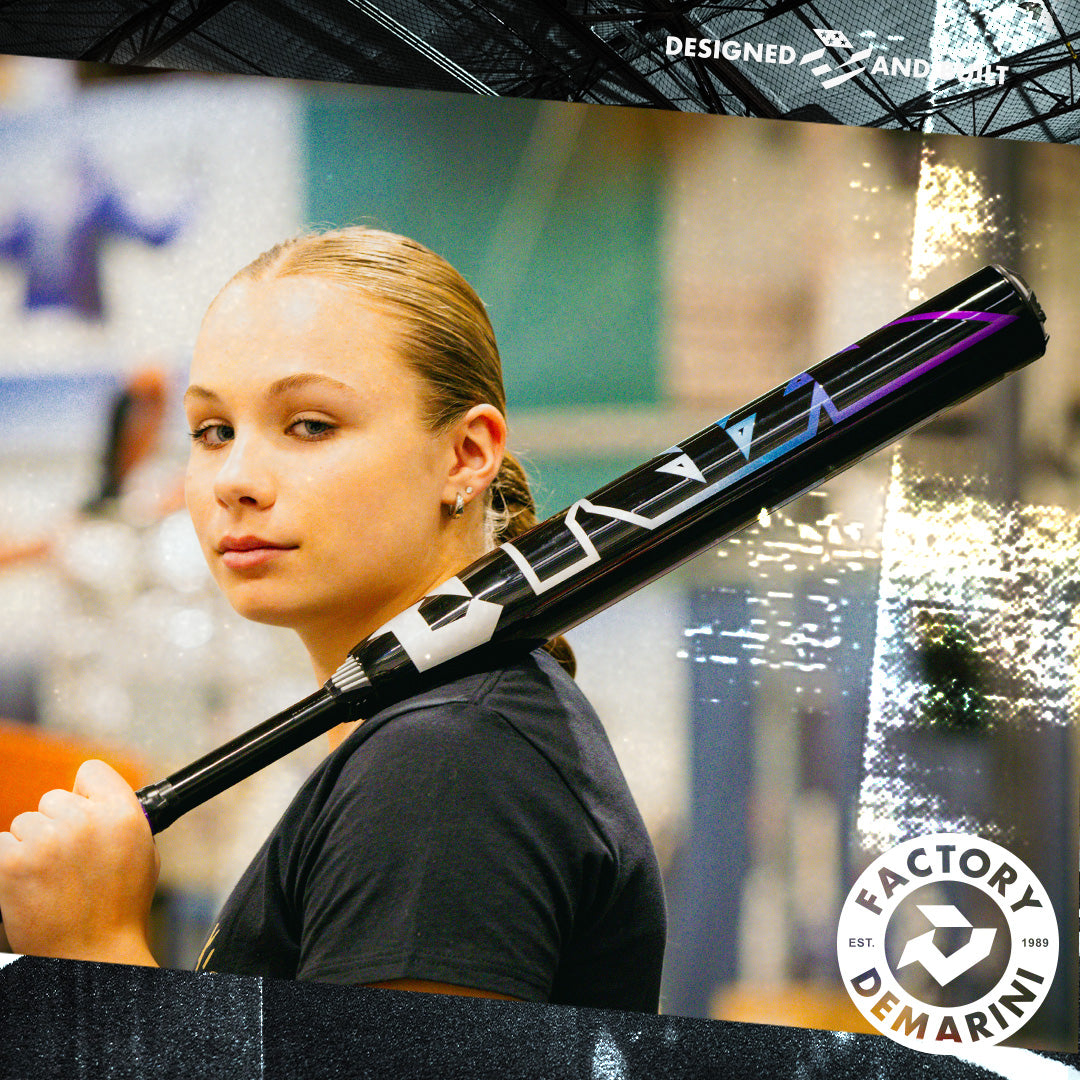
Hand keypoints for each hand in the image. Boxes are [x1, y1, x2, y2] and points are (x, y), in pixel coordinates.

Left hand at [0, 760, 158, 965]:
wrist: (92, 956)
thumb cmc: (118, 910)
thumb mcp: (143, 853)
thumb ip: (121, 817)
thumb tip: (93, 797)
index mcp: (123, 815)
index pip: (91, 771)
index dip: (86, 793)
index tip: (84, 812)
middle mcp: (85, 822)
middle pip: (53, 798)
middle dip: (56, 824)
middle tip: (68, 860)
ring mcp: (47, 841)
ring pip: (24, 822)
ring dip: (31, 845)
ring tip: (50, 878)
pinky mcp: (12, 864)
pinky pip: (2, 844)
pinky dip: (10, 864)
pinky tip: (30, 886)